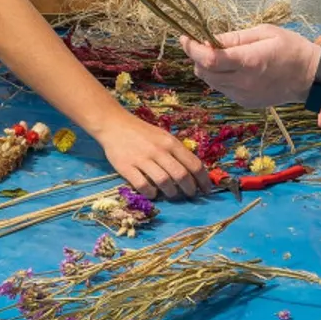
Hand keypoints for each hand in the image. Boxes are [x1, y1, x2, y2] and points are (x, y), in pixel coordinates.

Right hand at [92, 109, 213, 200]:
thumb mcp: (164, 136)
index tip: (206, 190)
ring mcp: (142, 159)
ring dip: (172, 193)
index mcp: (170, 142)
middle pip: (181, 175)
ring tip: (172, 194)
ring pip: (164, 182)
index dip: (203, 180)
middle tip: (190, 194)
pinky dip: (151, 193)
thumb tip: (193, 171)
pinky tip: (153, 193)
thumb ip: (177, 151)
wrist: (114, 125)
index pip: (194, 164)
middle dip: (190, 189)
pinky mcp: (126, 167)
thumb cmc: (142, 132)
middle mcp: (158, 151)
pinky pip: (143, 185)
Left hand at [181, 25, 319, 109]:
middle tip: (204, 43)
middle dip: (197, 57)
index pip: (209, 59)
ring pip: (211, 82)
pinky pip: (223, 89)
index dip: (192, 49)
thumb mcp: (265, 32)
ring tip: (221, 55)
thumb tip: (209, 40)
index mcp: (249, 62)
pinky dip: (220, 78)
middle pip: (204, 72)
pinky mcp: (245, 102)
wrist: (311, 77)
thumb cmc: (291, 48)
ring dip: (208, 68)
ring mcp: (243, 95)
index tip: (185, 37)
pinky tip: (233, 68)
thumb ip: (235, 38)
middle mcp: (243, 82)